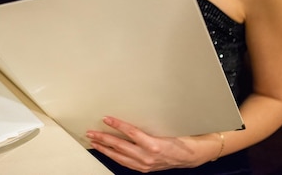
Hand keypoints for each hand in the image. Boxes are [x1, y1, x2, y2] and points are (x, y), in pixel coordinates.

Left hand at [86, 116, 205, 171]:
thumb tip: (134, 113)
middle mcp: (147, 156)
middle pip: (120, 146)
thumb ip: (150, 125)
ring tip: (94, 141)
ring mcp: (144, 164)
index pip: (131, 133)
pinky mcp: (143, 169)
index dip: (117, 125)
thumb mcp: (167, 128)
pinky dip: (114, 156)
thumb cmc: (180, 139)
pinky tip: (106, 151)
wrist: (190, 156)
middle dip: (103, 139)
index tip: (106, 118)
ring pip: (119, 156)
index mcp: (154, 145)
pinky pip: (124, 162)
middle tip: (91, 132)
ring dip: (105, 148)